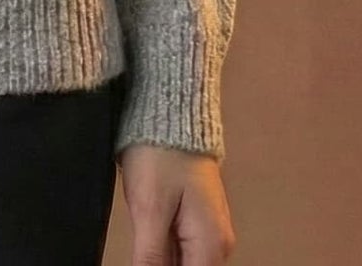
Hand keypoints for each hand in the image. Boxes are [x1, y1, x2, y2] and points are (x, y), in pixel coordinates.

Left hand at [117, 143, 235, 265]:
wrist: (169, 111)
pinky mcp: (198, 219)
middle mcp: (218, 244)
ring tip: (145, 231)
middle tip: (143, 238)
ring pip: (184, 262)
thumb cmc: (159, 154)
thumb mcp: (148, 209)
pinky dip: (163, 248)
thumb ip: (151, 257)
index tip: (145, 255)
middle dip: (161, 263)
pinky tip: (148, 233)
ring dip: (161, 257)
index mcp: (211, 246)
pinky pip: (182, 248)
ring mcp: (209, 231)